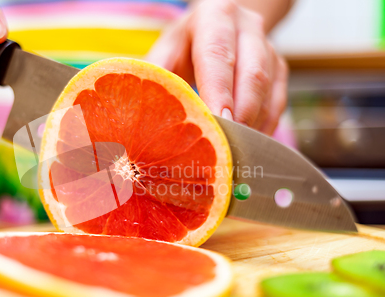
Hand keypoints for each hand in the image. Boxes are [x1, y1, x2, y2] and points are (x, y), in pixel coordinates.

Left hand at [146, 0, 288, 134]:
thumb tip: (143, 118)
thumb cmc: (185, 45)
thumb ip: (157, 79)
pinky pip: (278, 103)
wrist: (218, 28)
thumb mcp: (166, 53)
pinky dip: (264, 127)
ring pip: (268, 91)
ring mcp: (269, 48)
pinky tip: (248, 147)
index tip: (216, 121)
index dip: (218, 90)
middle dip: (240, 114)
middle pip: (252, 74)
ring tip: (235, 152)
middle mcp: (248, 28)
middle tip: (226, 146)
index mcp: (215, 17)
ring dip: (252, 125)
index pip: (217, 54)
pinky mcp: (280, 69)